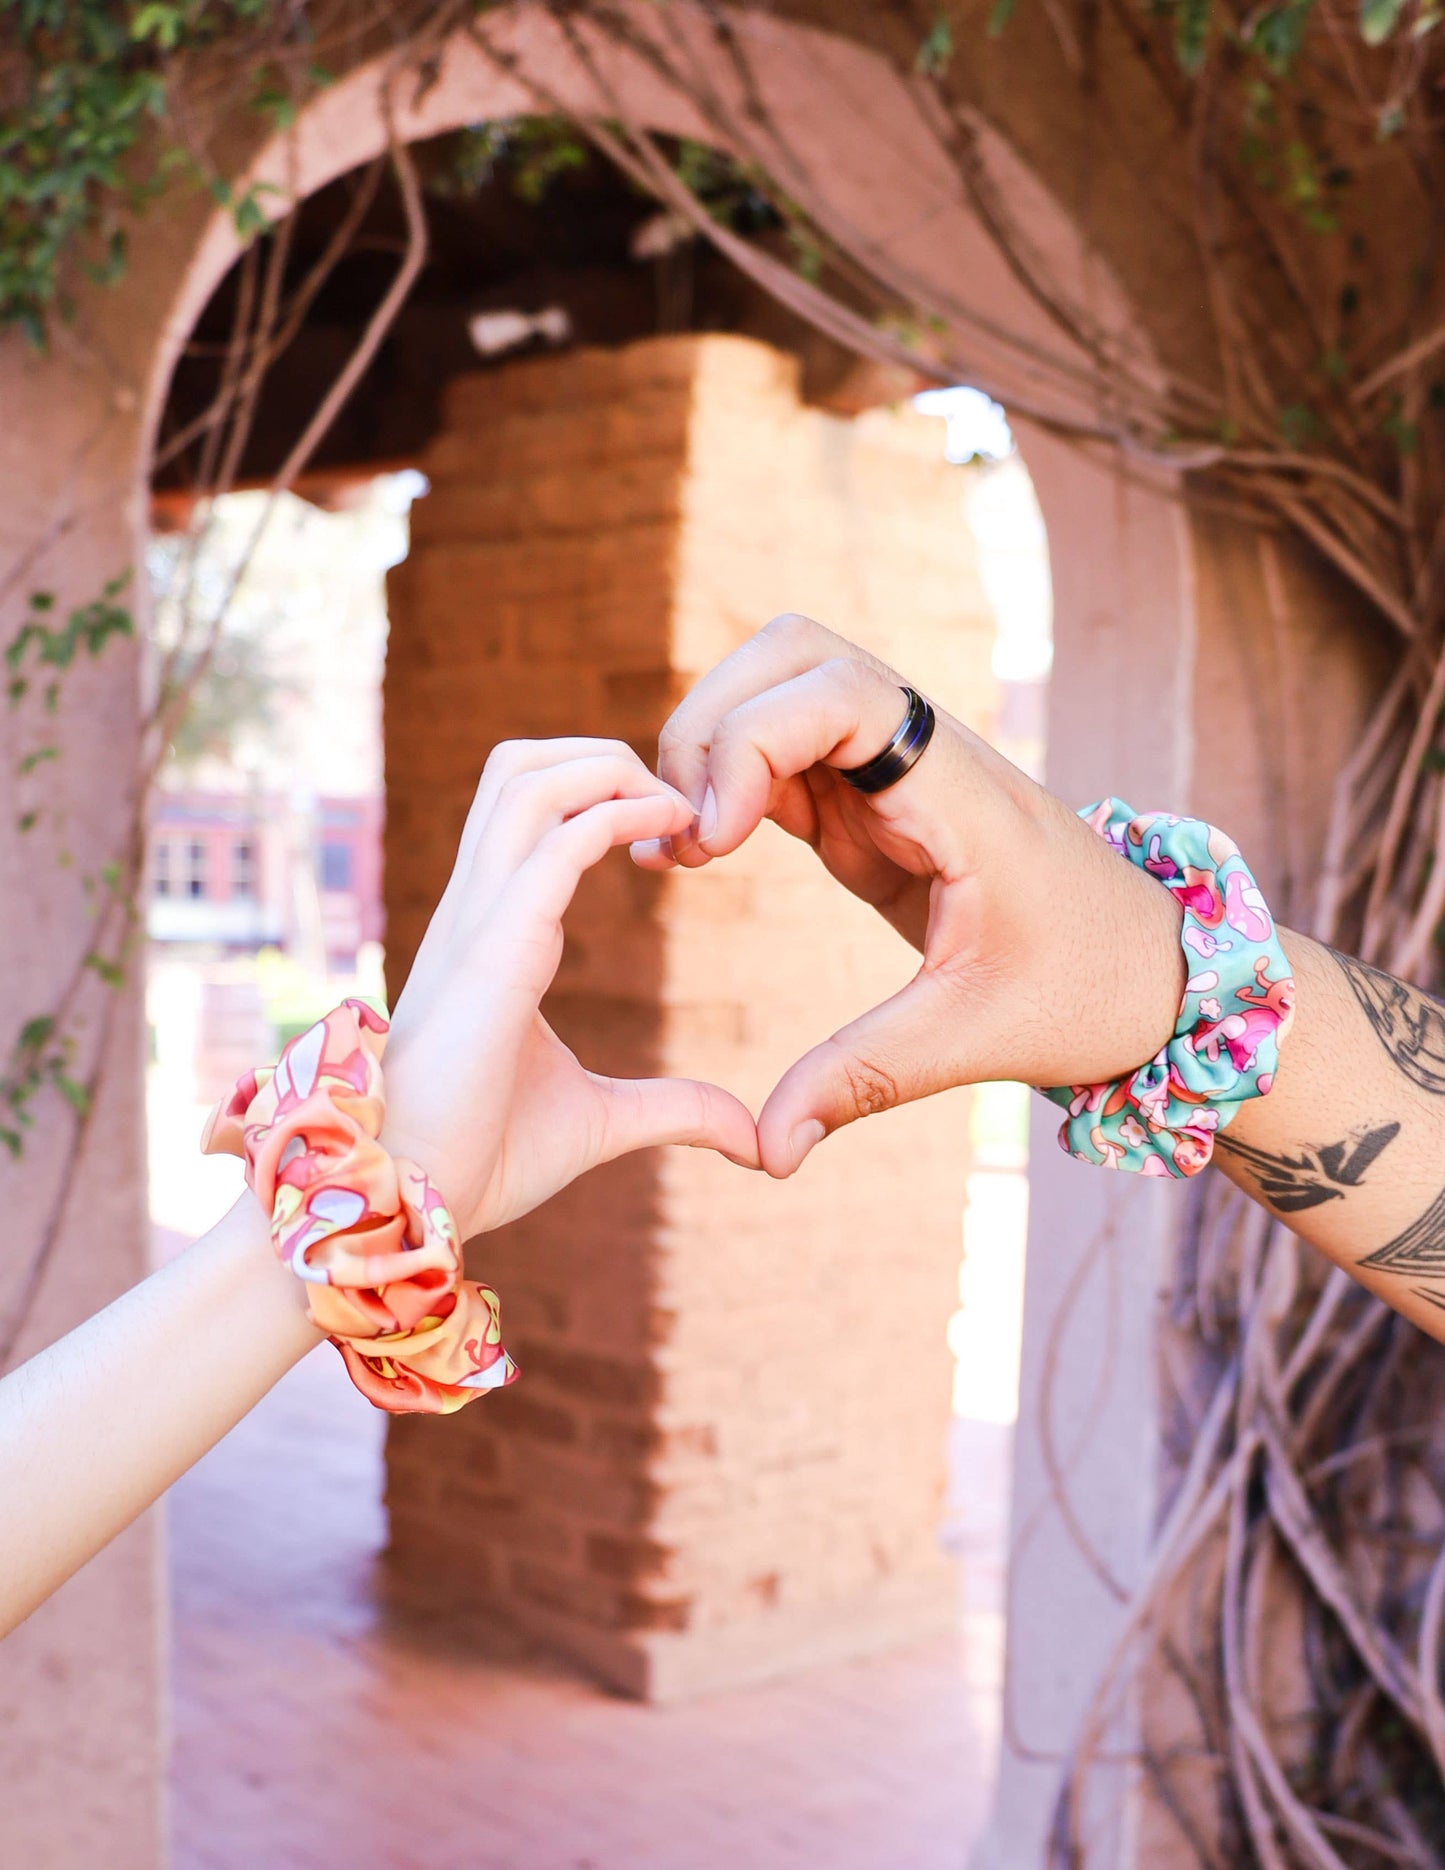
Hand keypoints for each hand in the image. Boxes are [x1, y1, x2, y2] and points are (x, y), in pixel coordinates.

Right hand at [380, 738, 759, 1235]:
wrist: (412, 1201)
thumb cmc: (480, 1157)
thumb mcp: (601, 1121)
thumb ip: (674, 1110)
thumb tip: (753, 1137)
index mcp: (491, 931)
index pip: (530, 811)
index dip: (603, 796)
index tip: (680, 835)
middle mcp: (477, 908)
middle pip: (519, 766)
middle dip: (602, 756)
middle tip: (680, 805)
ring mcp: (477, 921)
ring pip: (525, 778)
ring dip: (610, 769)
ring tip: (680, 808)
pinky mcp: (492, 950)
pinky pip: (552, 844)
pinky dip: (617, 815)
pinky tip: (672, 831)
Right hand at [634, 614, 1185, 1175]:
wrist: (1154, 976)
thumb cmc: (1087, 993)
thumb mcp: (973, 1037)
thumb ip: (862, 1079)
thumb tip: (768, 1153)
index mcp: (960, 788)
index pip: (837, 689)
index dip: (749, 739)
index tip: (711, 838)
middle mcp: (924, 754)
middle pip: (790, 652)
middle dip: (712, 720)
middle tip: (684, 834)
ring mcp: (896, 770)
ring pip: (777, 688)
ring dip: (711, 744)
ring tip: (682, 847)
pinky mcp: (874, 803)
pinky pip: (782, 753)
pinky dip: (727, 782)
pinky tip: (696, 852)